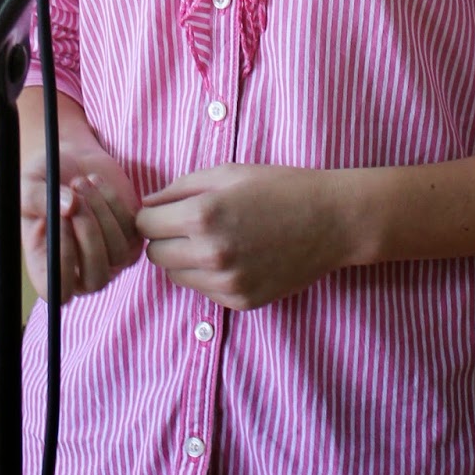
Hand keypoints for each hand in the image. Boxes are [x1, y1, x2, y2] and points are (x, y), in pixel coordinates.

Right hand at [18, 97, 141, 303]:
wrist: (68, 161)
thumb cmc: (42, 180)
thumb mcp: (28, 186)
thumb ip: (39, 199)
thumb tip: (70, 208)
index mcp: (49, 271)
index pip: (60, 292)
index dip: (63, 262)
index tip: (58, 221)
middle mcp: (80, 273)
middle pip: (96, 278)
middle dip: (88, 234)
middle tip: (75, 197)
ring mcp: (108, 258)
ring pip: (117, 254)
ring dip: (100, 213)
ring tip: (80, 182)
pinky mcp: (129, 236)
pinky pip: (131, 230)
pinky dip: (113, 202)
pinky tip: (95, 181)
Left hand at [136, 163, 350, 309]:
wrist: (330, 221)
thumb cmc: (278, 188)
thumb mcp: (226, 173)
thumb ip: (178, 188)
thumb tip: (147, 205)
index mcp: (202, 216)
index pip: (144, 225)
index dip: (152, 214)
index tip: (166, 210)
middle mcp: (210, 255)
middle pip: (155, 255)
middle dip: (164, 238)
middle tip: (189, 224)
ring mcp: (227, 283)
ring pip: (176, 277)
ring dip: (184, 258)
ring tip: (214, 239)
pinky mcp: (241, 302)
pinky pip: (204, 291)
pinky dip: (209, 275)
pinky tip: (234, 255)